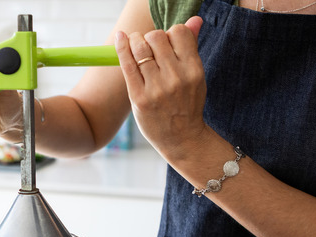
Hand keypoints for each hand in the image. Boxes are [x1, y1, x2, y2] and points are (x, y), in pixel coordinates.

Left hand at [114, 17, 206, 161]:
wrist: (182, 139)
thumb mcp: (196, 76)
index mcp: (194, 70)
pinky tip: (120, 39)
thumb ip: (191, 47)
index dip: (169, 32)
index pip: (179, 33)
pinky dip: (121, 48)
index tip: (165, 43)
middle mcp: (176, 78)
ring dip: (134, 40)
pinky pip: (127, 65)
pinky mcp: (140, 98)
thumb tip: (195, 19)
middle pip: (156, 37)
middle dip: (150, 37)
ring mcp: (157, 88)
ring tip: (134, 43)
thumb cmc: (187, 104)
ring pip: (140, 48)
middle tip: (147, 46)